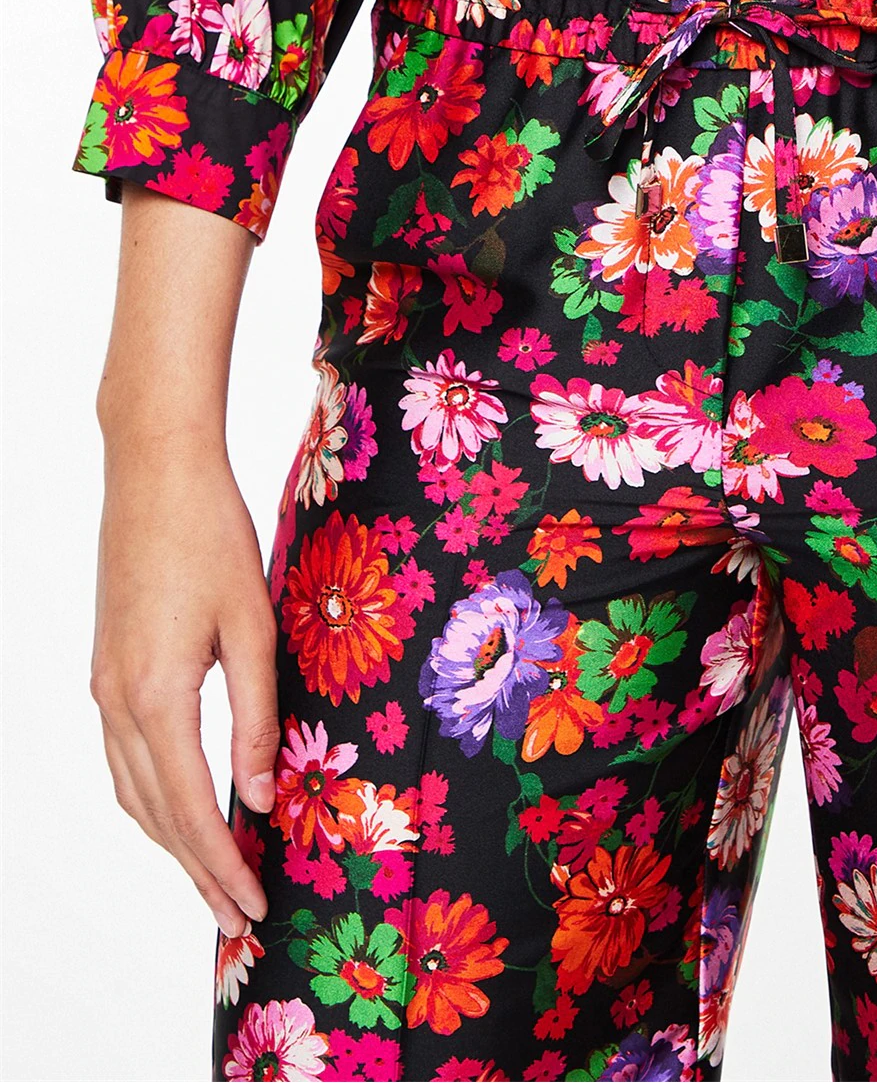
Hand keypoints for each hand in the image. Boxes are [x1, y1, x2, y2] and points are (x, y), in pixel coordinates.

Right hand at [89, 437, 278, 938]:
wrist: (155, 473)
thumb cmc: (213, 538)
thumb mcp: (251, 627)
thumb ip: (256, 717)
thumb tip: (260, 799)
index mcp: (155, 695)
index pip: (188, 807)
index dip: (220, 863)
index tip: (251, 907)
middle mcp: (116, 702)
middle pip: (152, 813)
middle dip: (195, 869)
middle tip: (236, 915)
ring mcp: (104, 685)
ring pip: (130, 789)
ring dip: (170, 838)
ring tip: (214, 874)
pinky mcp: (108, 667)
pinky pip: (125, 755)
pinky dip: (153, 795)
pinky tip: (184, 803)